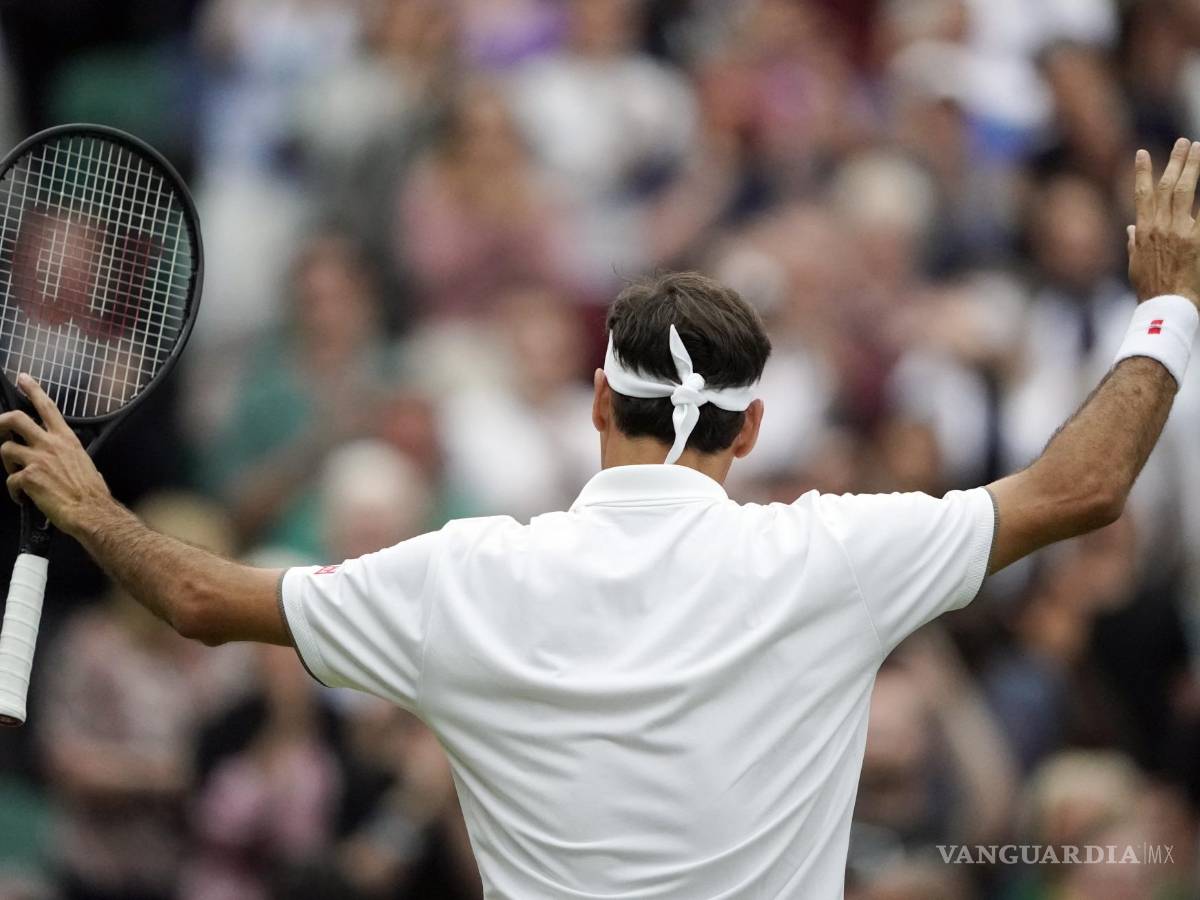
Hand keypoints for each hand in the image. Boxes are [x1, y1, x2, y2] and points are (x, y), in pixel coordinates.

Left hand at [0, 374, 111, 536]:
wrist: (91, 511)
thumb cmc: (92, 493)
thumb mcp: (86, 464)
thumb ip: (70, 456)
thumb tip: (68, 461)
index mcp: (66, 439)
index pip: (47, 407)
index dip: (33, 389)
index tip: (23, 379)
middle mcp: (50, 444)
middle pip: (15, 419)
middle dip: (1, 423)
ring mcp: (37, 459)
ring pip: (5, 449)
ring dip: (8, 464)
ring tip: (18, 476)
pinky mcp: (27, 476)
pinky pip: (10, 480)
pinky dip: (14, 492)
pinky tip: (24, 498)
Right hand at [1129, 138, 1199, 305]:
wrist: (1166, 306)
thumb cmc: (1151, 290)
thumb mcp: (1136, 265)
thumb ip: (1134, 244)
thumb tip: (1131, 229)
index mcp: (1143, 232)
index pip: (1142, 194)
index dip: (1143, 171)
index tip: (1143, 153)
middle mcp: (1159, 227)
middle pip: (1167, 186)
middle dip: (1175, 162)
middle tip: (1183, 143)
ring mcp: (1179, 231)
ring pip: (1184, 191)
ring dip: (1191, 167)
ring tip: (1197, 149)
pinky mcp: (1196, 239)